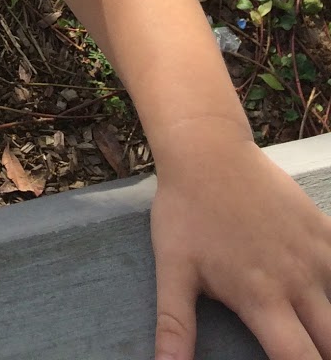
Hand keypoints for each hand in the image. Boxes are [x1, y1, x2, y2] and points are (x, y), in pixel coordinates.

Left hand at [151, 125, 330, 358]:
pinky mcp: (323, 229)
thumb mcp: (173, 269)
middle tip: (307, 349)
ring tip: (315, 328)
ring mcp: (316, 253)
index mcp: (262, 298)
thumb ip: (175, 326)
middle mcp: (298, 281)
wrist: (206, 150)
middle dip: (323, 355)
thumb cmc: (185, 211)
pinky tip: (324, 289)